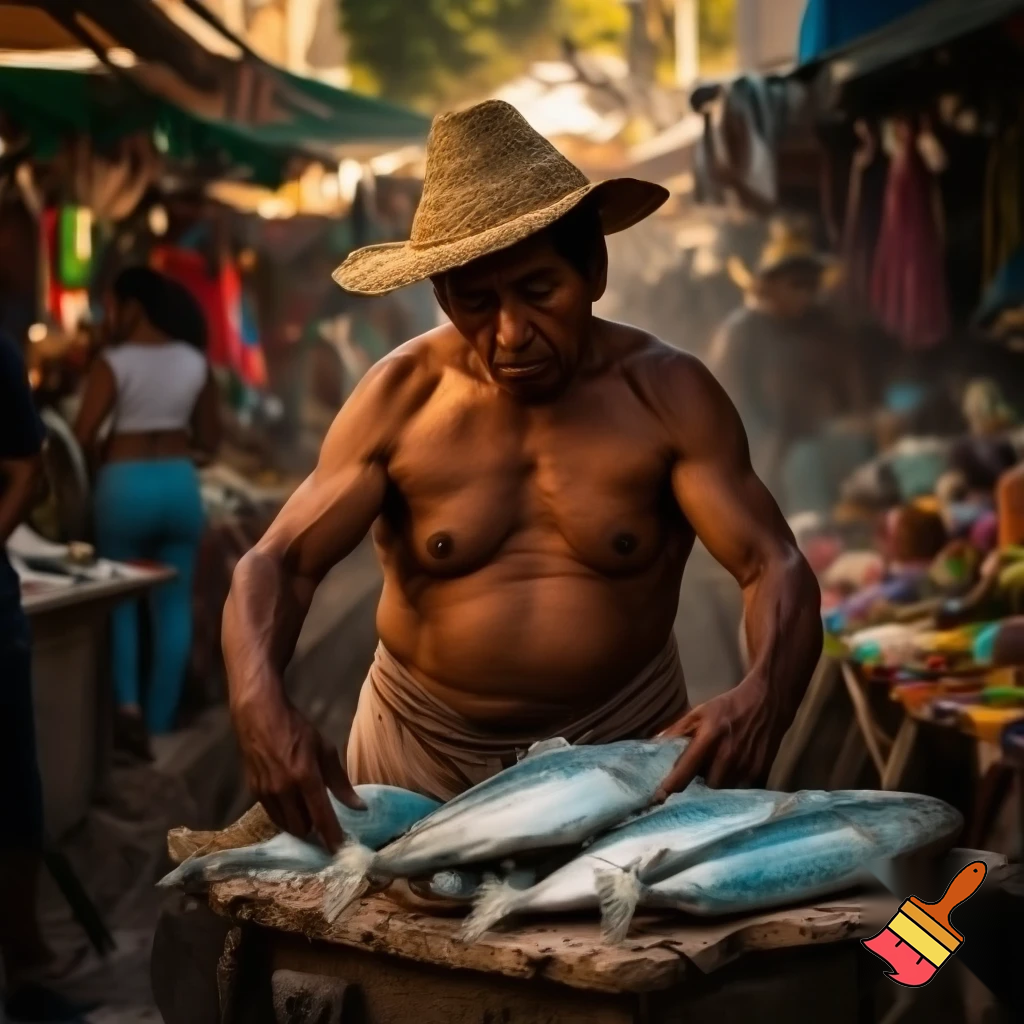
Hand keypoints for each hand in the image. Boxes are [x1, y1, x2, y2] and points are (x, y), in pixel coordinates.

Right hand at [232, 691, 363, 851]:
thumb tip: (359, 807)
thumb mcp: (324, 749)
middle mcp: (284, 790)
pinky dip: (286, 816)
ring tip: (309, 813)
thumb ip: (340, 781)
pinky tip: (292, 805)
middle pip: (302, 828)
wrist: (259, 717)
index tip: (341, 851)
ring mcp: (266, 793)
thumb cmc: (297, 729)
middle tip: (324, 823)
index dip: (332, 837)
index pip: (322, 817)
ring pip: (286, 825)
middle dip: (315, 831)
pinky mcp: (254, 793)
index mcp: (305, 777)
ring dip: (299, 824)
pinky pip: (274, 816)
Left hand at [655, 680, 788, 798]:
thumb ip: (676, 730)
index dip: (672, 785)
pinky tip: (729, 777)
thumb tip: (653, 746)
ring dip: (716, 788)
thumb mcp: (698, 712)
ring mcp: (747, 765)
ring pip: (725, 791)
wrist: (767, 701)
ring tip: (713, 777)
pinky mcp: (761, 772)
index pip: (687, 767)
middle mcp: (728, 754)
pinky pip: (741, 790)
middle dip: (699, 786)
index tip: (659, 798)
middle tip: (695, 781)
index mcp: (709, 736)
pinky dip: (732, 788)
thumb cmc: (727, 707)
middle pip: (707, 786)